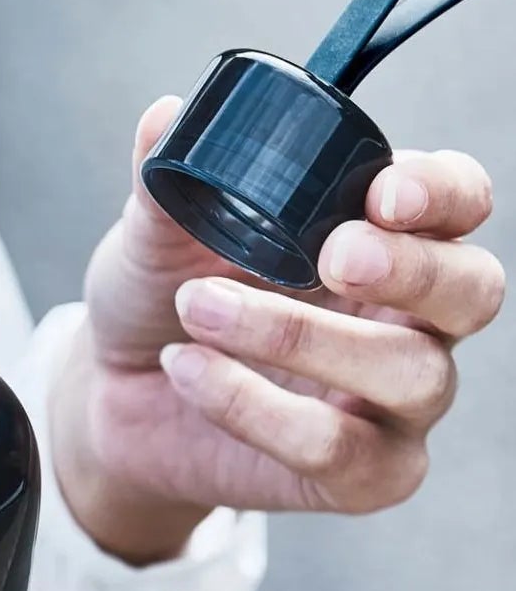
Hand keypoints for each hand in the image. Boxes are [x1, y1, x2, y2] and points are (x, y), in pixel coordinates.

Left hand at [52, 96, 505, 561]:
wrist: (116, 396)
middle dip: (413, 268)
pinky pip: (337, 447)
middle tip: (334, 255)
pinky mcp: (364, 474)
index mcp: (384, 236)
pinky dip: (255, 407)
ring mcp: (397, 402)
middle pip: (473, 289)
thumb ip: (164, 180)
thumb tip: (166, 116)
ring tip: (200, 309)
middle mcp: (412, 316)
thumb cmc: (163, 299)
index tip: (382, 192)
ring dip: (301, 337)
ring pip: (409, 372)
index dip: (441, 193)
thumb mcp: (153, 234)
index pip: (458, 201)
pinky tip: (189, 370)